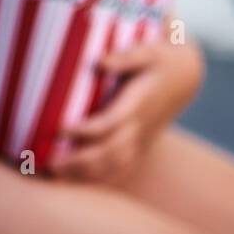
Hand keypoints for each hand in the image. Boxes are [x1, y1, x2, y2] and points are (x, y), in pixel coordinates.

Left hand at [51, 37, 202, 183]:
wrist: (185, 77)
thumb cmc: (160, 60)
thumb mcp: (148, 51)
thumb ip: (125, 57)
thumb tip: (99, 62)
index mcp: (138, 105)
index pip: (110, 124)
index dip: (85, 130)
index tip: (59, 129)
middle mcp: (139, 128)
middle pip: (108, 152)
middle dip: (78, 161)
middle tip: (48, 161)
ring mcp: (141, 141)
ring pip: (113, 166)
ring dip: (84, 174)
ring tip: (53, 174)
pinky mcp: (140, 147)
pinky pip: (120, 170)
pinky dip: (98, 180)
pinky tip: (73, 182)